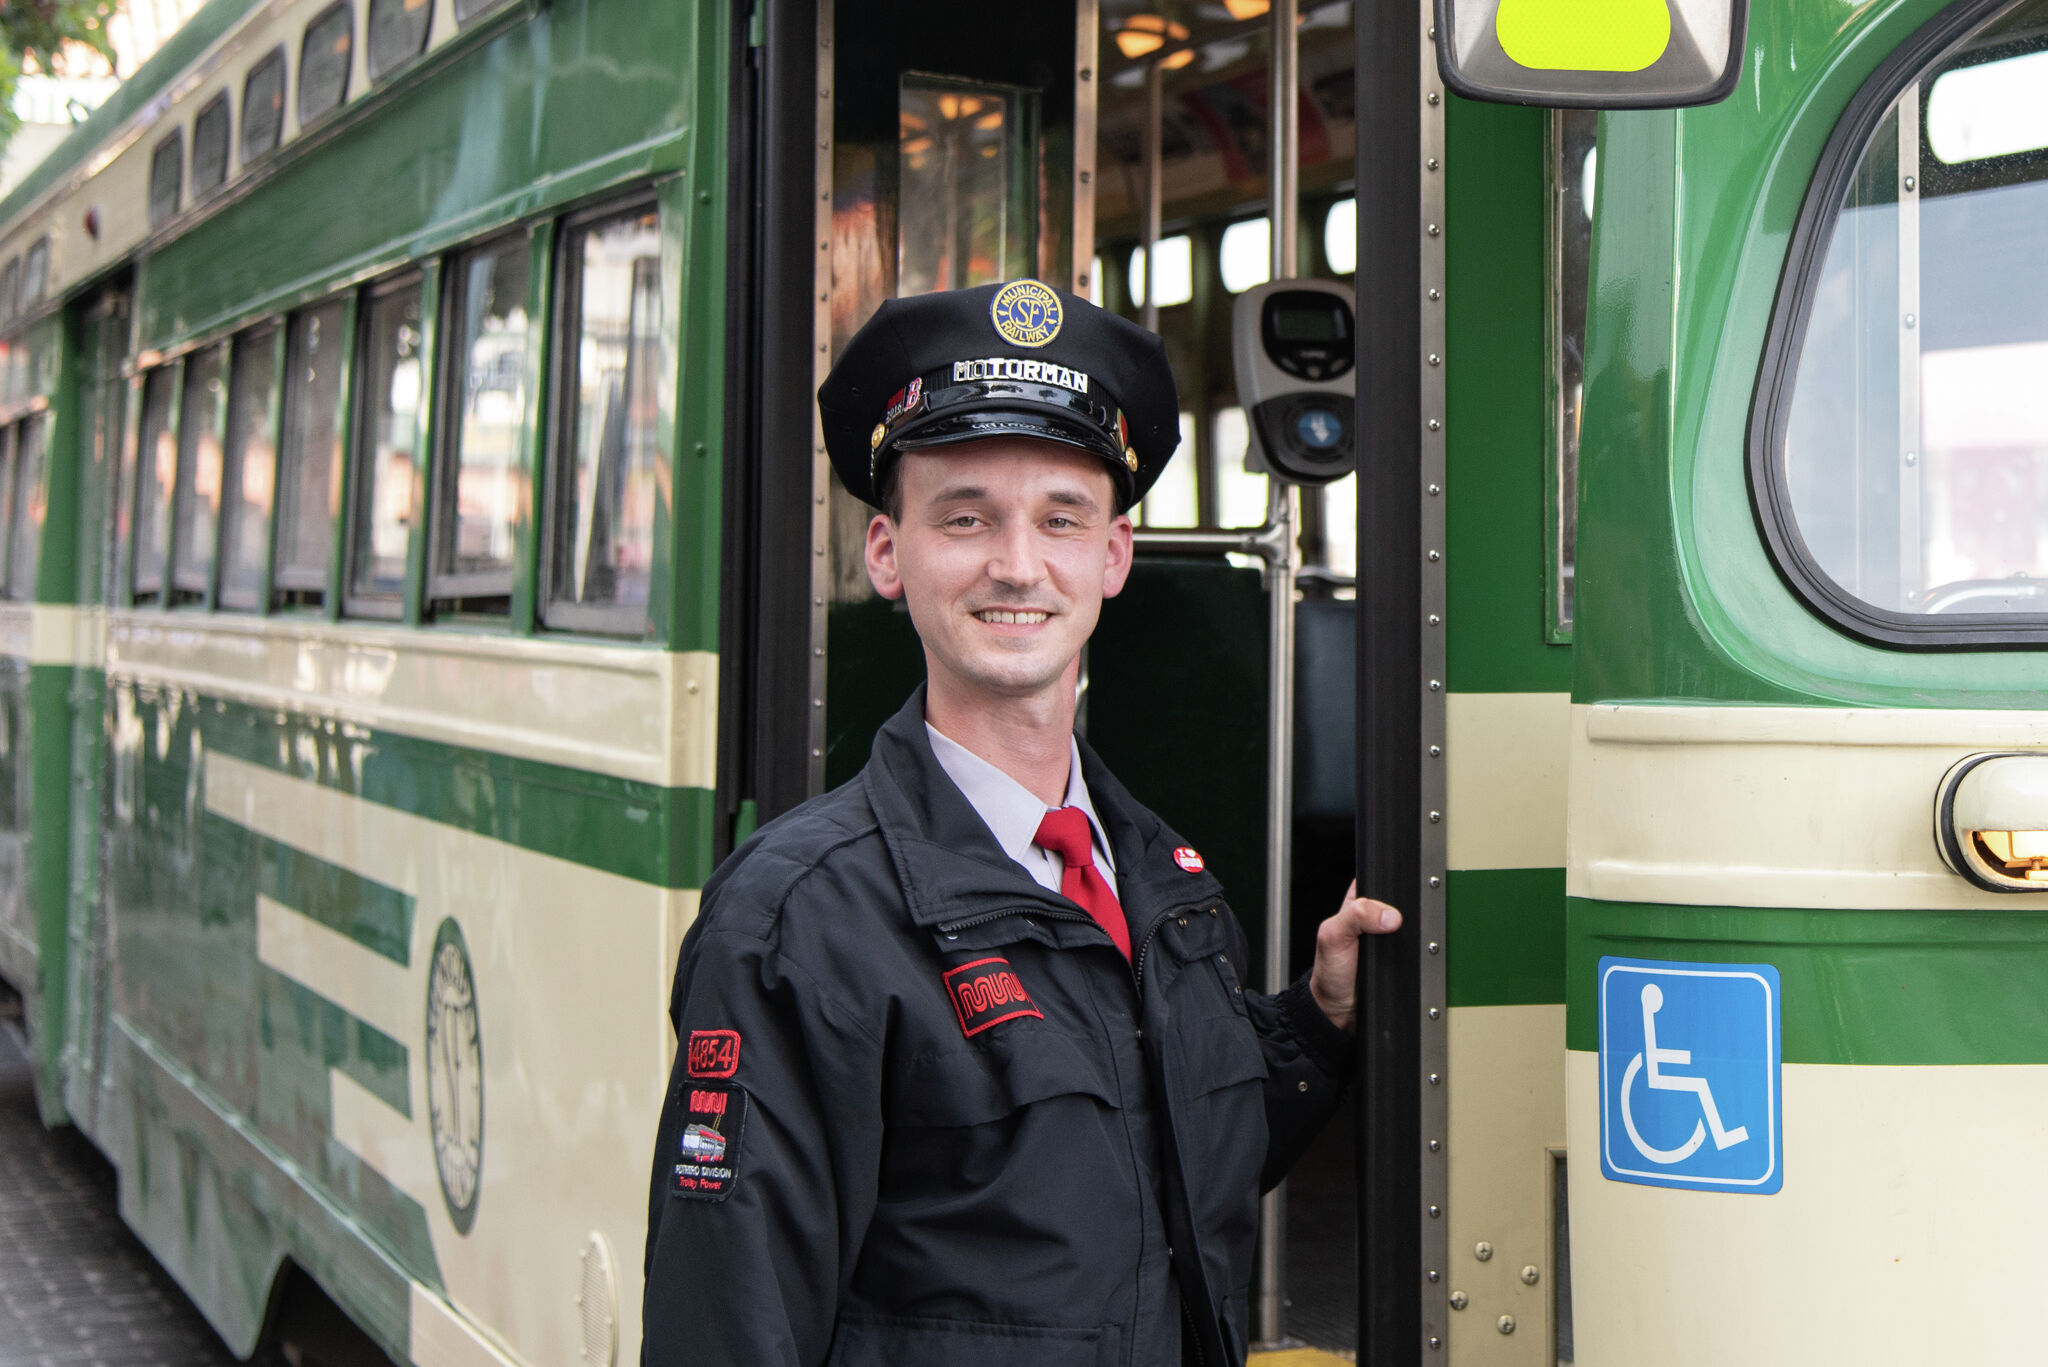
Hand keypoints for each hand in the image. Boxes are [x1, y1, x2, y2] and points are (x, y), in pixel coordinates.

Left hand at [1308, 880, 1402, 1032]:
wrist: (1340, 1010)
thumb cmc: (1330, 971)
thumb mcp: (1333, 936)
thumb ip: (1355, 916)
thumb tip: (1390, 916)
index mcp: (1357, 903)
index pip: (1380, 881)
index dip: (1389, 886)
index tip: (1394, 902)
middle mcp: (1375, 917)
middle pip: (1402, 904)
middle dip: (1404, 914)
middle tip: (1394, 930)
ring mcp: (1390, 938)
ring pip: (1413, 927)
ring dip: (1413, 936)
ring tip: (1397, 948)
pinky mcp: (1402, 956)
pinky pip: (1417, 950)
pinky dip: (1417, 954)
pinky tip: (1409, 957)